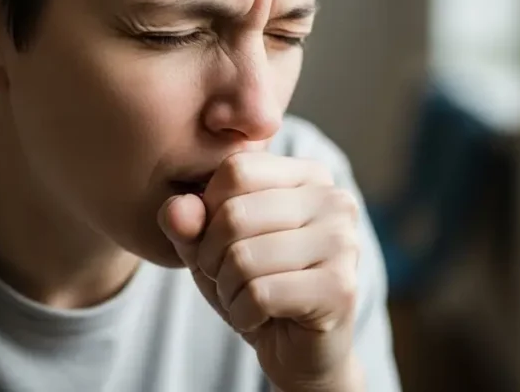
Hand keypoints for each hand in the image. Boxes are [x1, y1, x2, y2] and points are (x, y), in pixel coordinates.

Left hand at [158, 152, 363, 391]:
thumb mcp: (210, 246)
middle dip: (212, 257)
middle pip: (235, 214)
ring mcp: (343, 243)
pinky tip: (259, 318)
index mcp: (309, 175)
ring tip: (245, 298)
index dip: (209, 211)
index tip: (219, 241)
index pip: (236, 170)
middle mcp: (334, 200)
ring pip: (244, 257)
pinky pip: (260, 294)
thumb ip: (187, 221)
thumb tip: (176, 210)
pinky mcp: (339, 287)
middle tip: (228, 278)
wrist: (300, 350)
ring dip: (227, 290)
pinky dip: (242, 314)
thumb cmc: (256, 284)